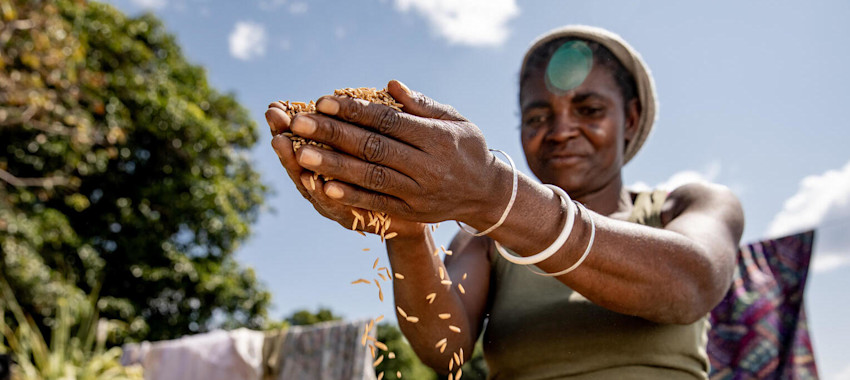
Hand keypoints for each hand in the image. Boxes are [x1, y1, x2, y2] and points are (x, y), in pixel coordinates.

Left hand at [271, 80, 508, 228]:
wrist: (487, 194)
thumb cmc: (466, 148)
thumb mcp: (455, 120)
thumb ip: (421, 105)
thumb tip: (390, 85)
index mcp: (436, 138)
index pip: (388, 121)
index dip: (354, 111)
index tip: (323, 101)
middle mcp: (427, 166)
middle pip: (373, 148)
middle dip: (333, 134)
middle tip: (298, 123)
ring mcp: (417, 193)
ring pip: (370, 176)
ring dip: (332, 165)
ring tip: (300, 153)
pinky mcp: (410, 213)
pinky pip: (376, 203)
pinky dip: (349, 196)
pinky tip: (322, 186)